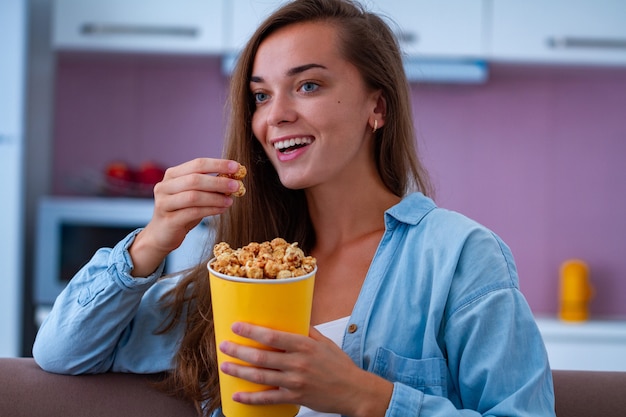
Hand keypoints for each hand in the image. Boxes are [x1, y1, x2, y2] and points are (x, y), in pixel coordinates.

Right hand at [129, 158, 241, 276]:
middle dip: (218, 182)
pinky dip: (210, 210)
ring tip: (230, 201)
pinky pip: (193, 212)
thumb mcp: (195, 195)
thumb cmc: (182, 212)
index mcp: (172, 175)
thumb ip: (209, 186)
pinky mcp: (168, 220)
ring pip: (193, 196)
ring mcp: (164, 203)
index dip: (218, 164)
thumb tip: (234, 179)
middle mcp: (165, 186)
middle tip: (237, 186)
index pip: (197, 164)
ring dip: (216, 198)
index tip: (236, 167)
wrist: (162, 235)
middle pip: (195, 179)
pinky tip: (222, 210)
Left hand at [219, 322, 392, 416]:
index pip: (272, 337)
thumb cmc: (340, 365)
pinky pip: (268, 399)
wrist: (354, 390)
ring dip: (239, 371)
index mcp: (304, 345)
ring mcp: (295, 381)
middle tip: (223, 346)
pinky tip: (237, 395)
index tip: (236, 326)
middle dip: (239, 351)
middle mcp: (298, 363)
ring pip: (260, 377)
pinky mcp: (295, 397)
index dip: (251, 332)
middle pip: (261, 357)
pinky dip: (251, 398)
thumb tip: (291, 318)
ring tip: (225, 366)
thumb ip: (307, 331)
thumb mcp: (325, 342)